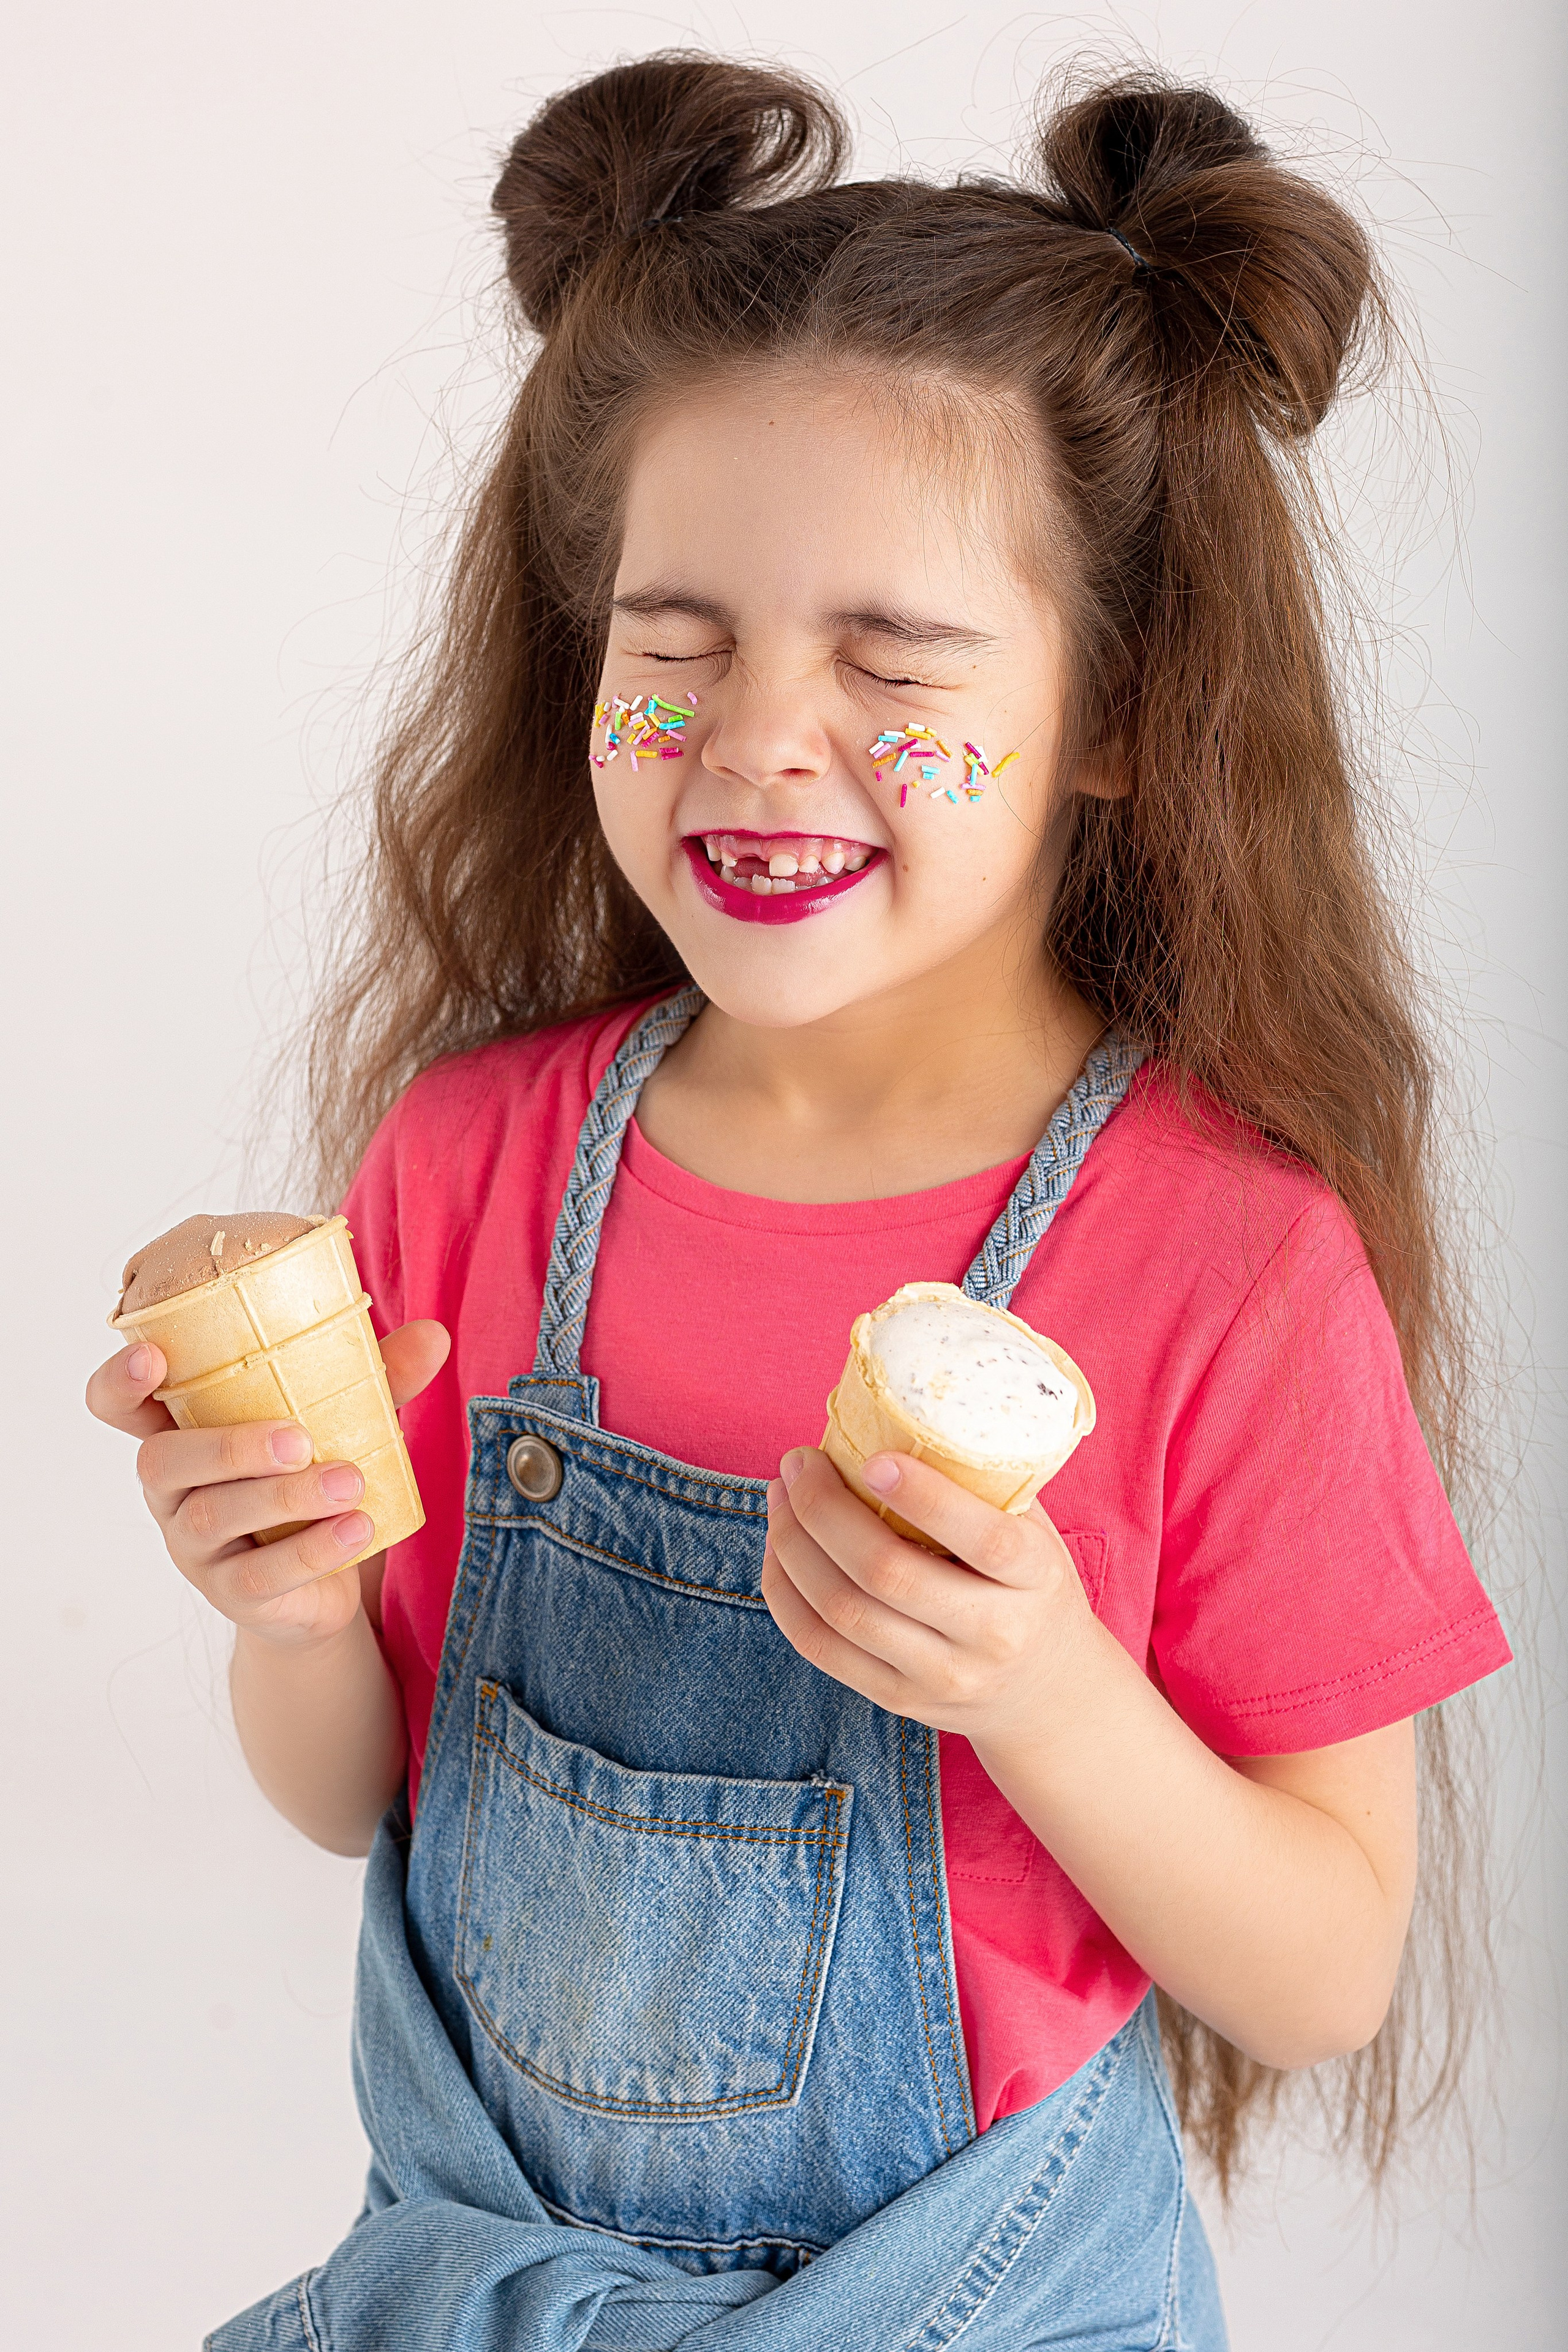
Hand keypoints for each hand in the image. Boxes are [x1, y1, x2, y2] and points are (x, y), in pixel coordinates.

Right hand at [86, 1319, 450, 1649]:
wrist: (327, 1580)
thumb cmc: (315, 1473)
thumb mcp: (342, 1420)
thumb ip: (377, 1379)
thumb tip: (433, 1335)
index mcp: (183, 1430)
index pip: (117, 1405)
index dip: (119, 1380)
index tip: (153, 1358)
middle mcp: (173, 1489)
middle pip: (162, 1462)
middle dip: (228, 1445)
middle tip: (299, 1439)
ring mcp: (194, 1547)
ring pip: (213, 1517)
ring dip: (284, 1497)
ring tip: (350, 1481)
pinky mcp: (232, 1595)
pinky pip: (258, 1576)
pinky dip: (311, 1550)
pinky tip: (357, 1529)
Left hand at [762, 1446, 1101, 1747]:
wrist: (1047, 1693)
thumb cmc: (1029, 1587)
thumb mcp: (1034, 1532)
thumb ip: (983, 1483)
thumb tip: (899, 1410)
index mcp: (1035, 1578)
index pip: (984, 1538)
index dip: (924, 1497)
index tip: (873, 1459)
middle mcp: (991, 1633)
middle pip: (886, 1573)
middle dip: (823, 1509)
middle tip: (799, 1462)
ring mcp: (941, 1675)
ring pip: (842, 1610)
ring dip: (793, 1544)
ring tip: (780, 1496)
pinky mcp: (897, 1698)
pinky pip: (819, 1646)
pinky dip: (785, 1591)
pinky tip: (779, 1548)